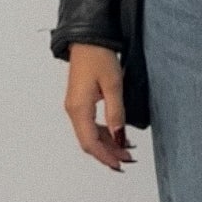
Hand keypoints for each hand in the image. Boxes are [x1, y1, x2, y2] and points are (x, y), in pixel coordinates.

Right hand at [64, 43, 136, 171]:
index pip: (90, 143)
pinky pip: (89, 124)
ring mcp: (75, 106)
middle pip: (89, 141)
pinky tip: (116, 133)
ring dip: (106, 143)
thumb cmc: (98, 55)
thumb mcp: (113, 84)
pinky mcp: (79, 100)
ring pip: (89, 134)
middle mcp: (73, 110)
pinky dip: (103, 132)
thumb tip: (119, 138)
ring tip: (126, 148)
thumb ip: (116, 113)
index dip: (106, 157)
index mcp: (79, 108)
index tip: (121, 164)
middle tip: (128, 159)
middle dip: (108, 153)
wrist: (87, 37)